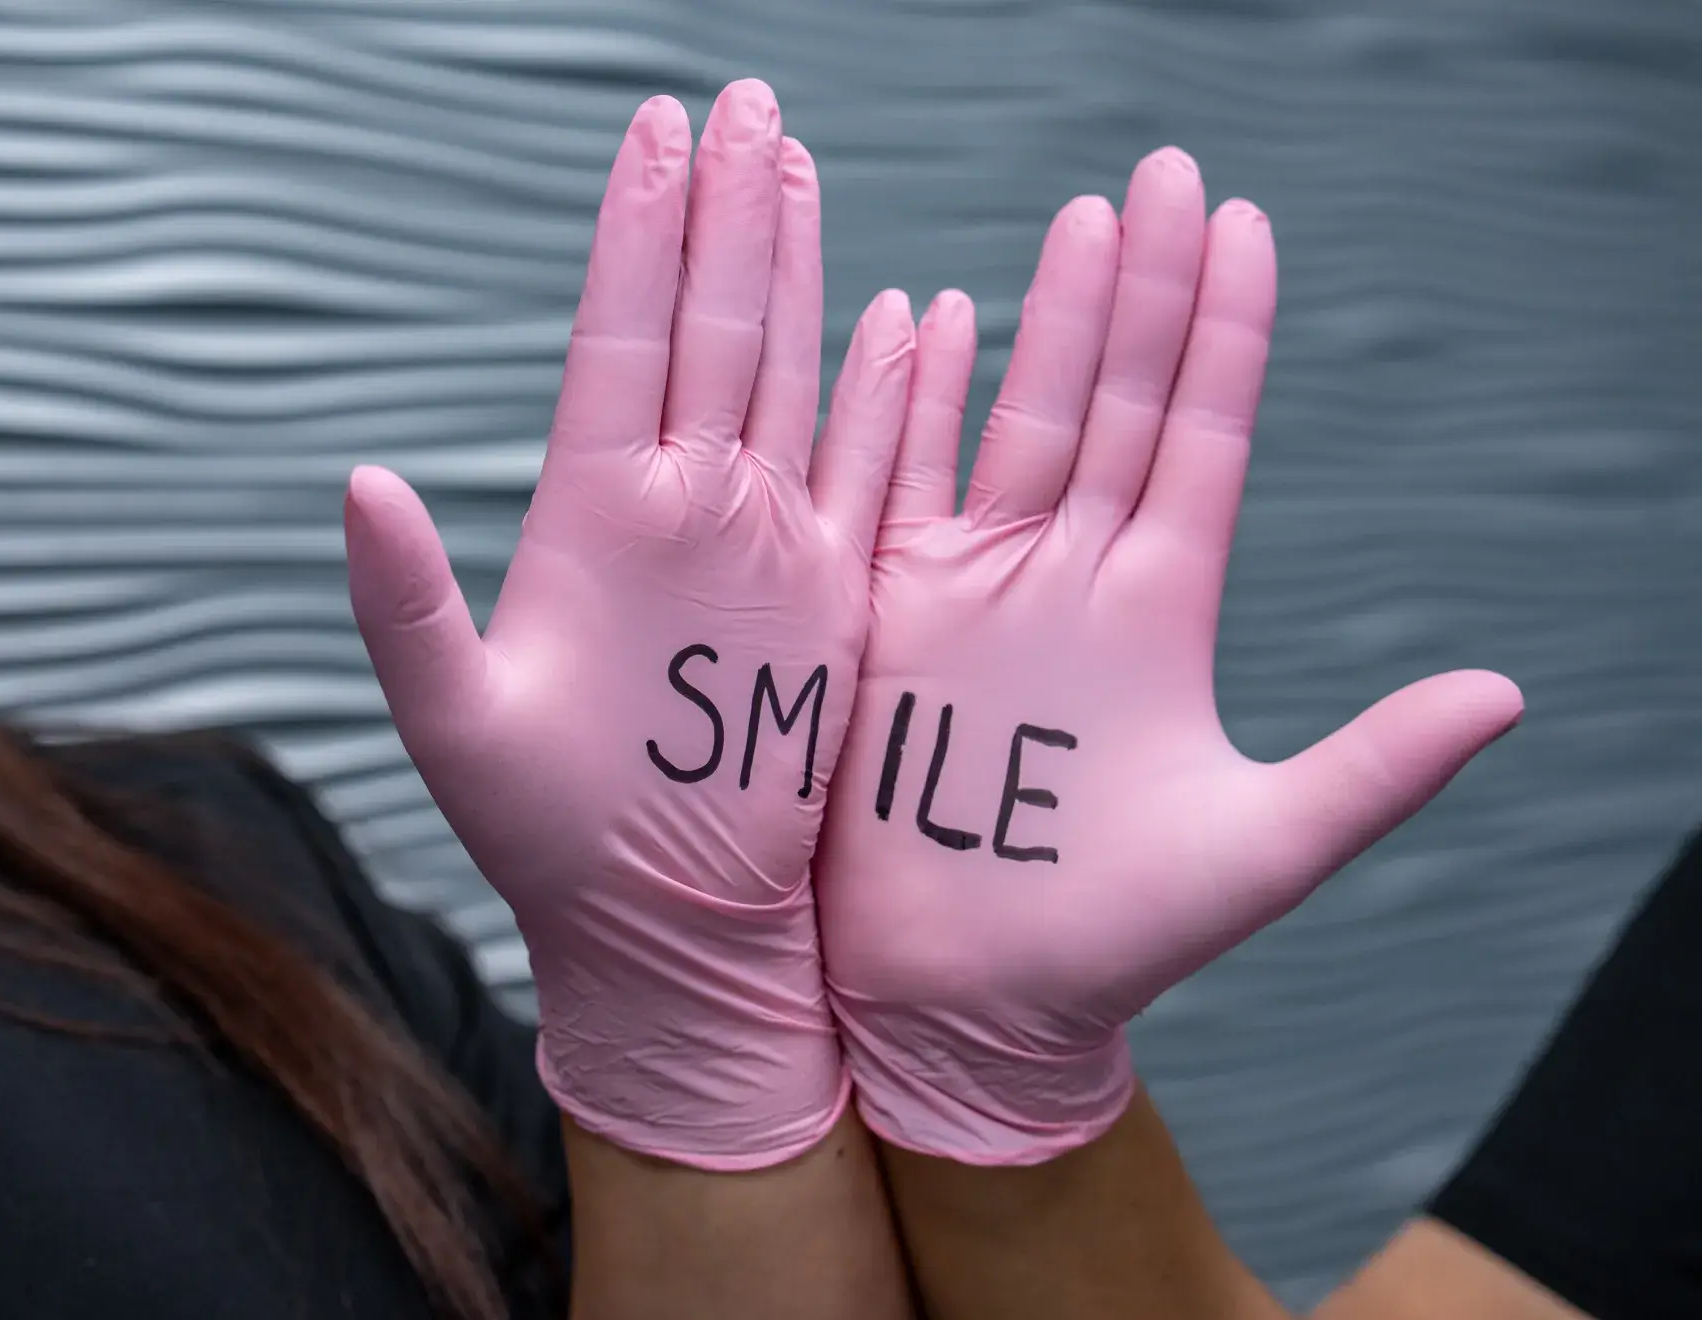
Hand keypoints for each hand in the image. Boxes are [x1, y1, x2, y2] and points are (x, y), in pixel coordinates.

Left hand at [344, 81, 916, 1169]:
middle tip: (743, 103)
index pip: (621, 336)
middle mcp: (682, 506)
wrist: (665, 923)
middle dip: (726, 211)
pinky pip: (869, 473)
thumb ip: (408, 602)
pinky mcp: (832, 598)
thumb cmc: (549, 839)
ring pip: (786, 374)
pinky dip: (891, 396)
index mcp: (593, 513)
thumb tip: (358, 481)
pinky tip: (908, 317)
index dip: (636, 233)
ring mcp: (763, 544)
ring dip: (794, 269)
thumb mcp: (456, 722)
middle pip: (709, 326)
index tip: (653, 130)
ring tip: (797, 166)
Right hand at [815, 148, 1522, 1164]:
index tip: (1248, 228)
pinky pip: (898, 487)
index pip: (1202, 441)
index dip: (1227, 336)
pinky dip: (909, 406)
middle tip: (1169, 171)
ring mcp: (974, 589)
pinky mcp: (888, 618)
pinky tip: (930, 319)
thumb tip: (1504, 694)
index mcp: (1159, 611)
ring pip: (1019, 422)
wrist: (961, 998)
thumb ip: (1374, 769)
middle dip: (1145, 288)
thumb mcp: (1260, 849)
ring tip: (1085, 218)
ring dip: (1051, 321)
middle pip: (1116, 404)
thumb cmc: (1110, 938)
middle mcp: (1070, 578)